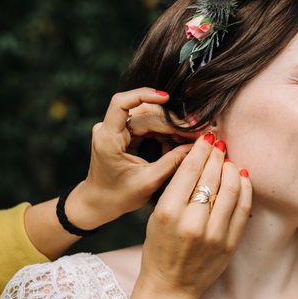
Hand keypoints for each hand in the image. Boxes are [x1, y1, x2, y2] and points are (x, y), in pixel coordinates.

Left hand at [66, 87, 194, 228]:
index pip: (121, 103)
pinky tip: (180, 140)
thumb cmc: (119, 196)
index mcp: (108, 139)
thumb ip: (173, 161)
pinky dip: (166, 132)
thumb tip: (199, 146)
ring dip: (172, 126)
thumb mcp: (149, 181)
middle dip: (172, 120)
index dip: (143, 95)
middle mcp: (109, 129)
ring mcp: (117, 130)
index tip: (167, 97)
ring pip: (150, 117)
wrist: (99, 204)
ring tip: (193, 136)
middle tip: (197, 129)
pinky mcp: (124, 134)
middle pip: (145, 112)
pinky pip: (149, 126)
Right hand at [129, 133, 251, 298]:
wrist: (171, 286)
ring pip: (231, 189)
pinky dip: (245, 188)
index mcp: (169, 213)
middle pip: (212, 177)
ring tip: (229, 161)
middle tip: (220, 144)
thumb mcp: (158, 216)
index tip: (207, 138)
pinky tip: (241, 178)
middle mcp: (193, 223)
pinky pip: (243, 208)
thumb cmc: (159, 248)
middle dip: (217, 155)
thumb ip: (177, 188)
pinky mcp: (230, 243)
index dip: (201, 150)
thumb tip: (198, 158)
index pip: (190, 170)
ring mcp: (215, 234)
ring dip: (232, 169)